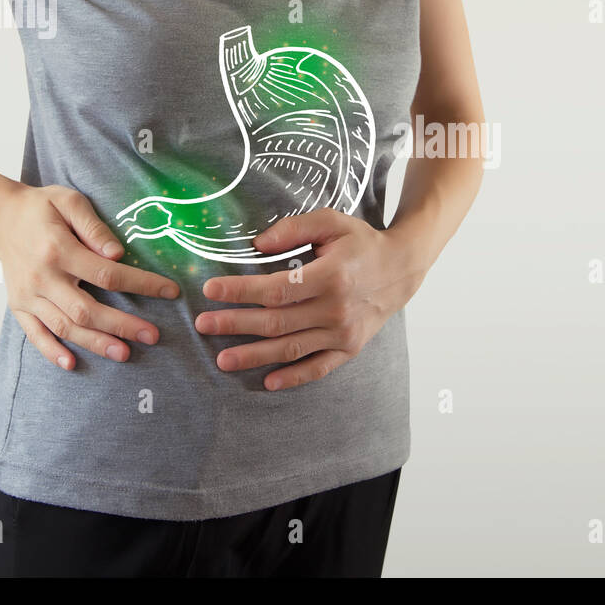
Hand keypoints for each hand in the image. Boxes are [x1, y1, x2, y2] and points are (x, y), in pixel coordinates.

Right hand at [0, 184, 180, 369]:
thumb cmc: (41, 208)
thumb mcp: (69, 202)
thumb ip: (94, 227)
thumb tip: (118, 254)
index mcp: (58, 250)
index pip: (106, 274)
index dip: (141, 284)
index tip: (170, 291)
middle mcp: (42, 277)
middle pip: (86, 309)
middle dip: (121, 325)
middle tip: (152, 336)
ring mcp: (28, 295)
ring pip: (64, 326)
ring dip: (95, 343)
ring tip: (124, 353)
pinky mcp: (18, 306)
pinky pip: (35, 334)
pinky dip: (51, 352)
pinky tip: (72, 364)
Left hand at [197, 209, 425, 389]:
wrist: (402, 268)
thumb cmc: (362, 243)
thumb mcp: (331, 222)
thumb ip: (293, 228)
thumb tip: (256, 244)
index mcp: (331, 276)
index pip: (275, 289)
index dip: (240, 291)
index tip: (210, 290)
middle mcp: (337, 309)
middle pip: (276, 322)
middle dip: (235, 324)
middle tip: (203, 324)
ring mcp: (344, 333)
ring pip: (291, 348)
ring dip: (254, 356)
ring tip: (222, 359)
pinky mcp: (350, 348)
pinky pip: (318, 368)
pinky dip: (293, 378)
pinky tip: (267, 381)